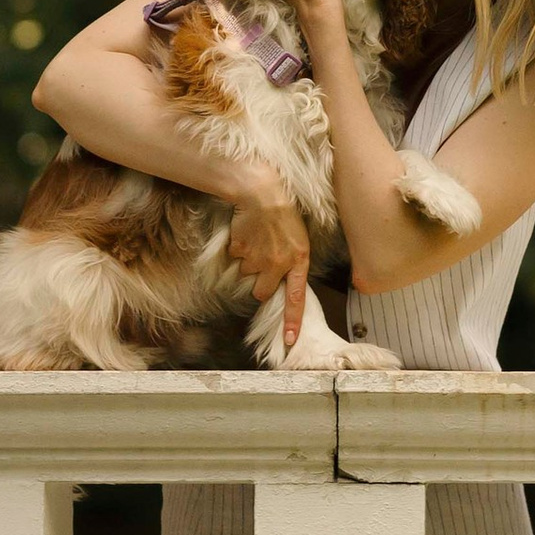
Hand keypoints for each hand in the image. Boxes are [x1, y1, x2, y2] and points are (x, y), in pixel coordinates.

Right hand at [226, 180, 311, 351]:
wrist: (263, 192)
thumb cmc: (284, 214)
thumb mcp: (298, 240)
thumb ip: (291, 264)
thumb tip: (278, 283)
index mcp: (299, 261)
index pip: (297, 299)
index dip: (292, 321)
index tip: (289, 341)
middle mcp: (279, 263)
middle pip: (262, 291)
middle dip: (259, 282)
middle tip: (262, 261)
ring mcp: (258, 258)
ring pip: (247, 274)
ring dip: (249, 263)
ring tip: (257, 241)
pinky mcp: (240, 250)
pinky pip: (235, 259)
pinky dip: (237, 251)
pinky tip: (246, 234)